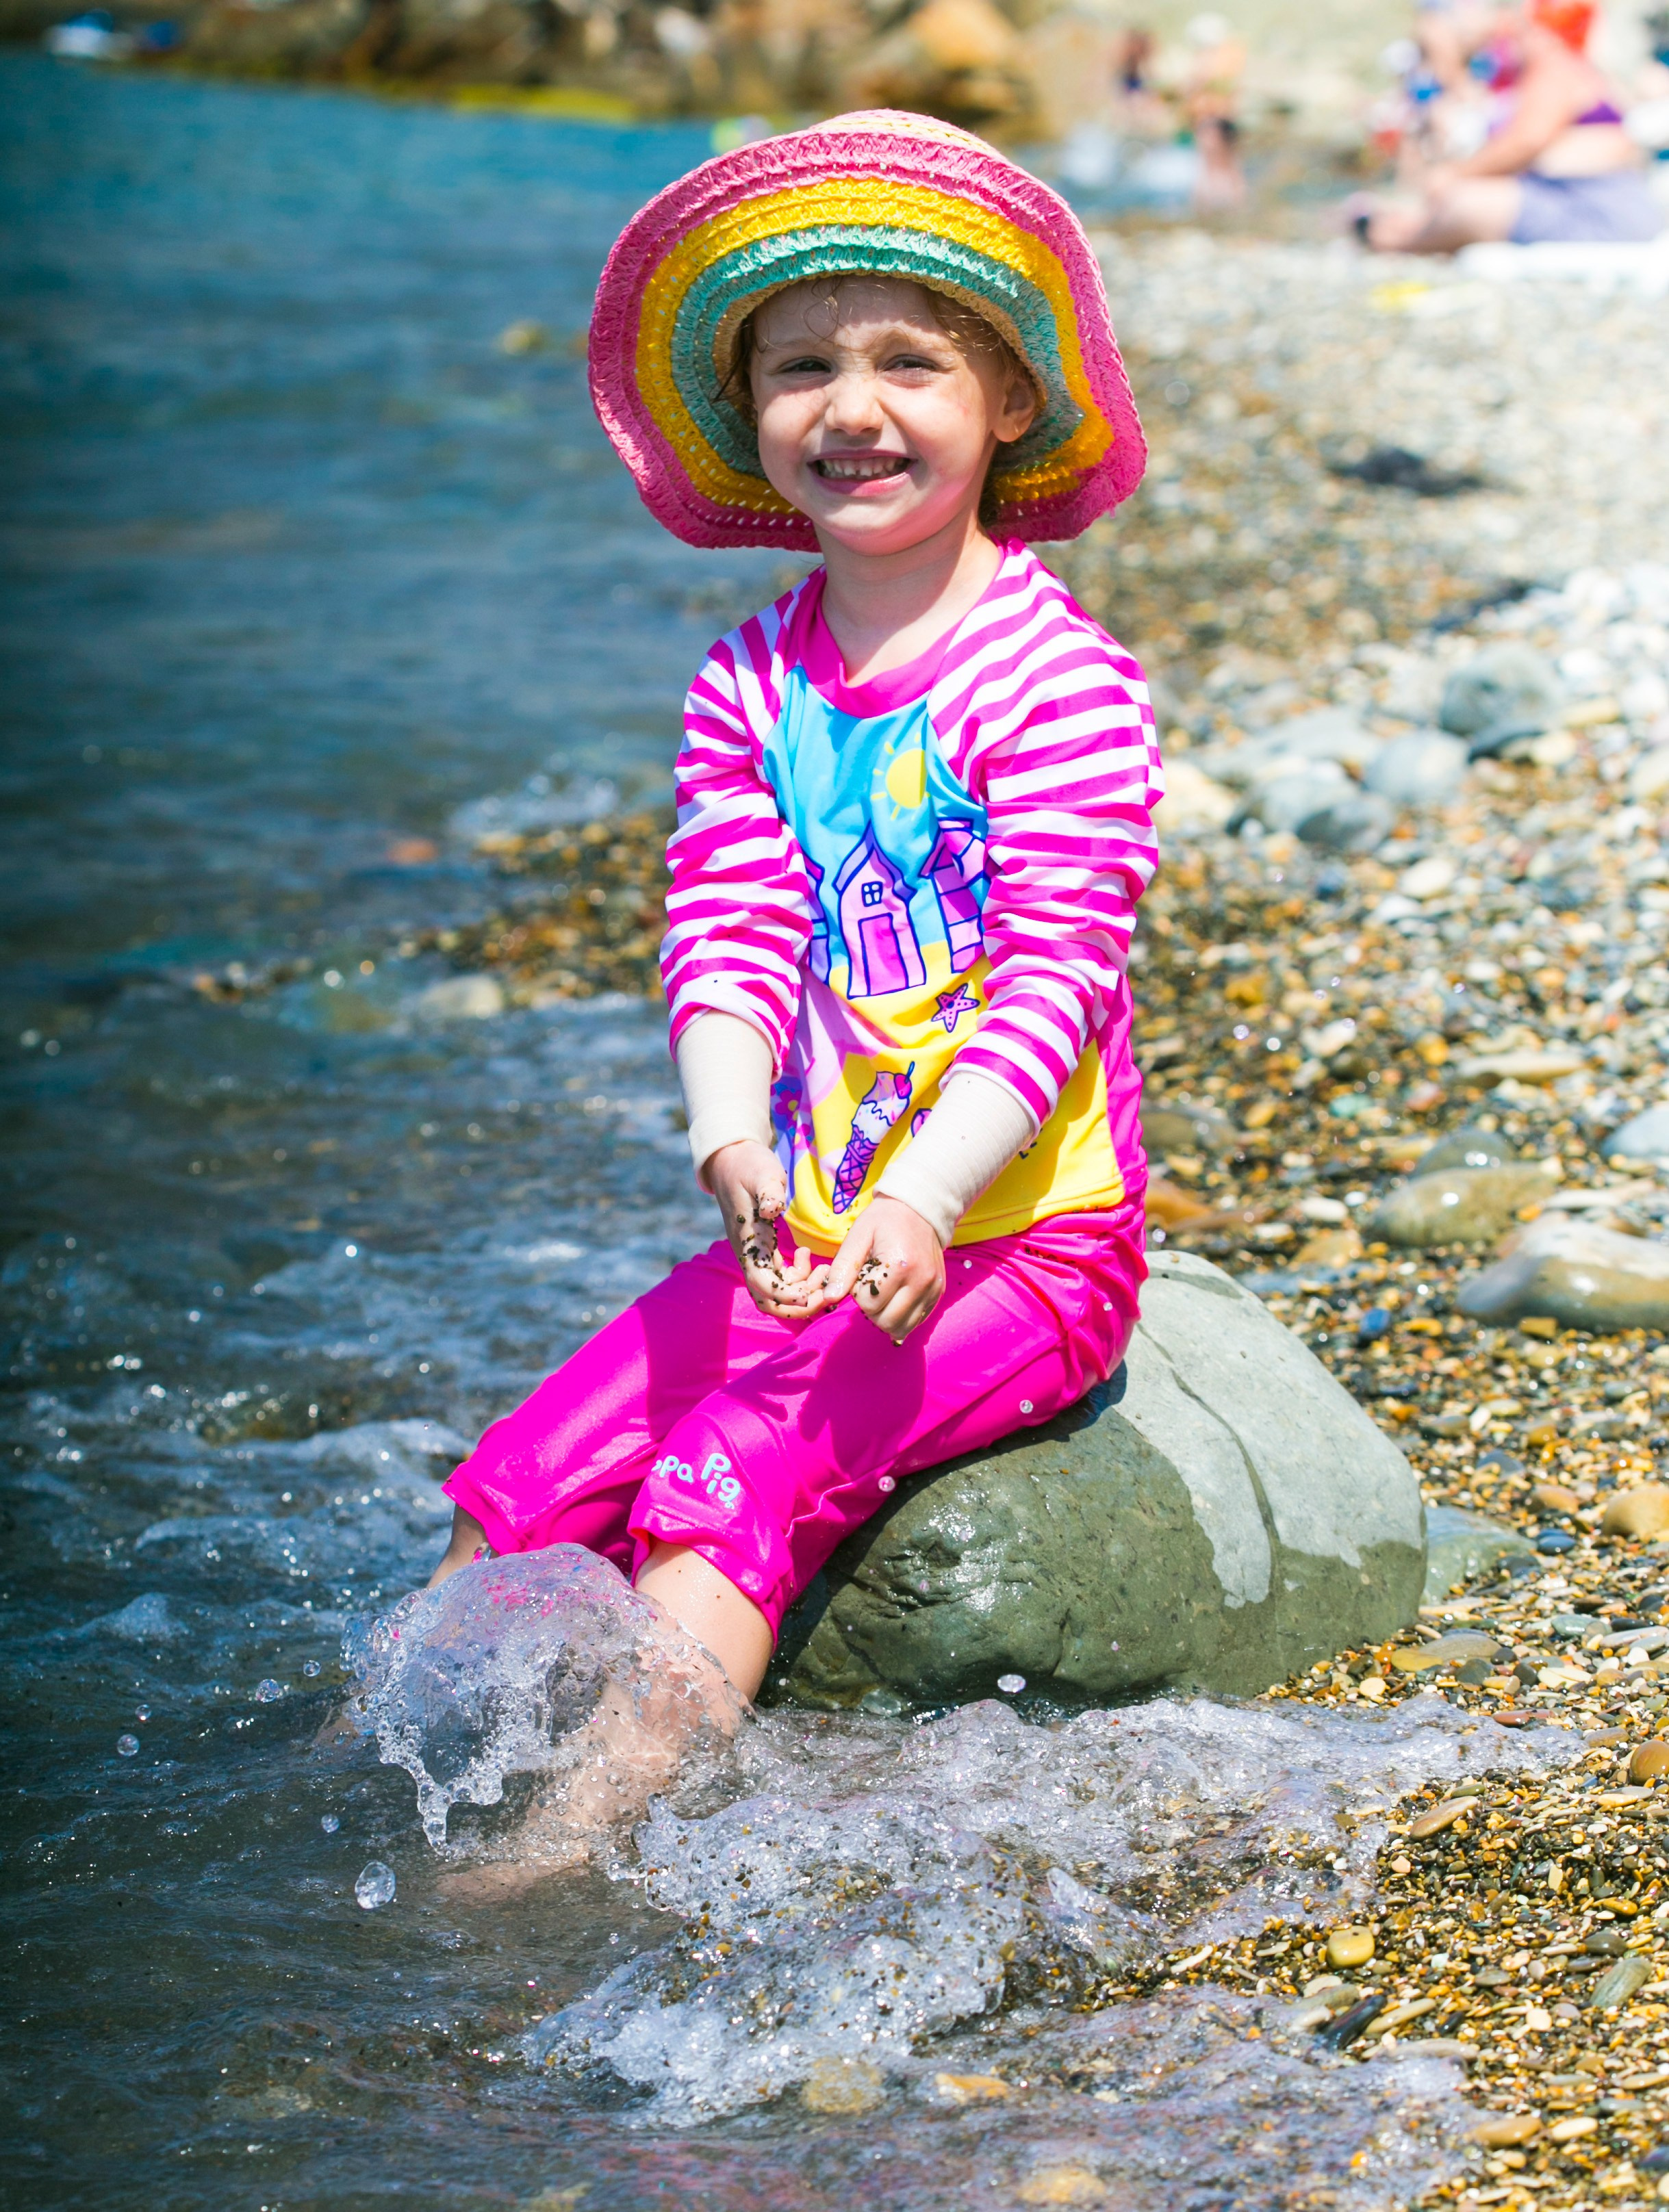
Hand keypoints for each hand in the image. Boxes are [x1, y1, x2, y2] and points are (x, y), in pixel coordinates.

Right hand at [705, 1138, 818, 1317]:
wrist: (732, 1161)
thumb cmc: (748, 1166)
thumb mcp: (762, 1174)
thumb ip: (768, 1191)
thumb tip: (773, 1209)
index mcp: (748, 1243)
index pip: (763, 1285)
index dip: (787, 1296)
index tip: (811, 1293)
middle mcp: (750, 1256)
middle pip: (769, 1300)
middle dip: (798, 1305)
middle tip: (826, 1291)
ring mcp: (756, 1256)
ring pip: (776, 1294)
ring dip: (802, 1293)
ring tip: (824, 1271)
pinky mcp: (763, 1252)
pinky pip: (781, 1279)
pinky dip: (798, 1277)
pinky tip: (808, 1255)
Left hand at [811, 1194, 944, 1343]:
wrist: (919, 1209)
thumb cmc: (884, 1221)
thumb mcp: (858, 1236)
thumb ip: (843, 1268)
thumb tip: (829, 1297)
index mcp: (900, 1265)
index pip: (869, 1304)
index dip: (858, 1293)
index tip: (862, 1274)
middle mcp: (921, 1280)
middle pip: (886, 1320)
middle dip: (871, 1309)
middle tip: (870, 1285)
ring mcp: (933, 1289)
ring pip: (902, 1328)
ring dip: (885, 1317)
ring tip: (883, 1293)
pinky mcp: (938, 1294)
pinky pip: (916, 1322)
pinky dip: (901, 1317)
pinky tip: (895, 1299)